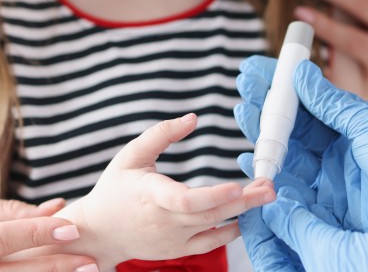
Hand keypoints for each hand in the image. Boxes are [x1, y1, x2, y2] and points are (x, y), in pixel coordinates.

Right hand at [60, 113, 275, 267]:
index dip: (213, 195)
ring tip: (265, 195)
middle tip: (269, 187)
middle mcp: (165, 221)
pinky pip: (209, 244)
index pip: (185, 200)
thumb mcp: (130, 155)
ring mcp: (173, 239)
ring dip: (242, 211)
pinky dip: (229, 232)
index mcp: (151, 196)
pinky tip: (245, 217)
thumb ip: (161, 134)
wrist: (98, 233)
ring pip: (213, 227)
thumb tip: (193, 118)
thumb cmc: (114, 190)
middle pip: (210, 213)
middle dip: (244, 199)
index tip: (236, 185)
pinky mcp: (178, 249)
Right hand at [235, 56, 367, 234]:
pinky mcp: (321, 216)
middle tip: (244, 83)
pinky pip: (287, 192)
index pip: (309, 107)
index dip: (284, 88)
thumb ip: (334, 104)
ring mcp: (328, 186)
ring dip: (262, 134)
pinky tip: (249, 155)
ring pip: (286, 157)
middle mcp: (337, 158)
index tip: (261, 67)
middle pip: (292, 130)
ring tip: (242, 108)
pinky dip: (266, 174)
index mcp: (353, 134)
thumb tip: (302, 73)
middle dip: (266, 107)